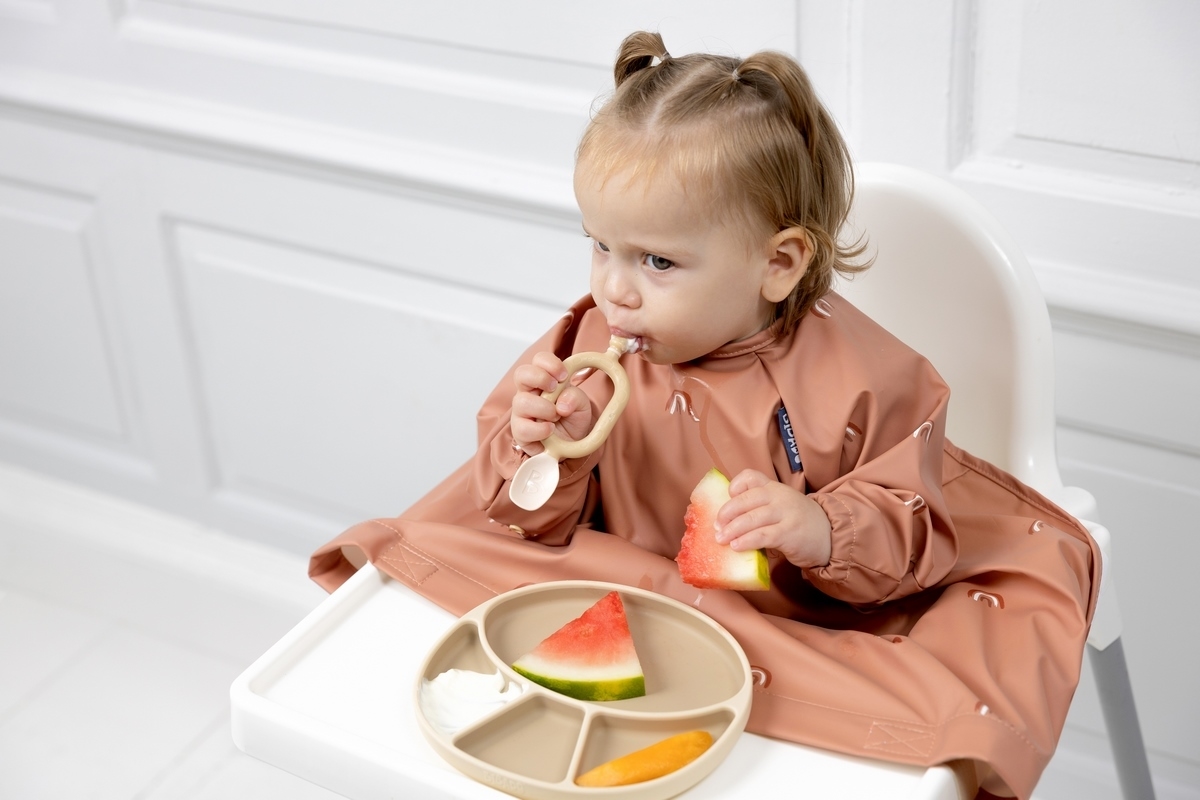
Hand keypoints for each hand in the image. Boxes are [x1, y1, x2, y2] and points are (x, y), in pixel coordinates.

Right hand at [510, 351, 594, 454]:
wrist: (571, 445)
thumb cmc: (572, 420)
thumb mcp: (582, 405)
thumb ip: (575, 398)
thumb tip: (562, 404)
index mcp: (544, 380)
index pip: (538, 360)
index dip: (549, 363)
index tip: (563, 375)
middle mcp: (529, 393)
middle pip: (521, 374)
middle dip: (540, 378)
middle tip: (555, 388)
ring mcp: (522, 412)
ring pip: (521, 402)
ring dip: (543, 408)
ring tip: (556, 416)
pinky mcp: (520, 432)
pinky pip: (523, 428)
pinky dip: (540, 429)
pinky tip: (550, 430)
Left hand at [713, 469, 831, 568]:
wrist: (830, 535)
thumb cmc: (798, 523)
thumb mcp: (781, 506)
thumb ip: (760, 508)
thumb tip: (726, 524)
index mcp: (774, 488)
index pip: (750, 476)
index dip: (735, 486)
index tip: (728, 498)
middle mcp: (779, 496)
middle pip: (746, 499)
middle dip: (727, 513)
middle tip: (716, 526)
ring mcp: (785, 514)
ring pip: (751, 519)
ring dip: (732, 530)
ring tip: (721, 539)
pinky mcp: (789, 533)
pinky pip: (762, 536)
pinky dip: (746, 541)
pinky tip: (736, 546)